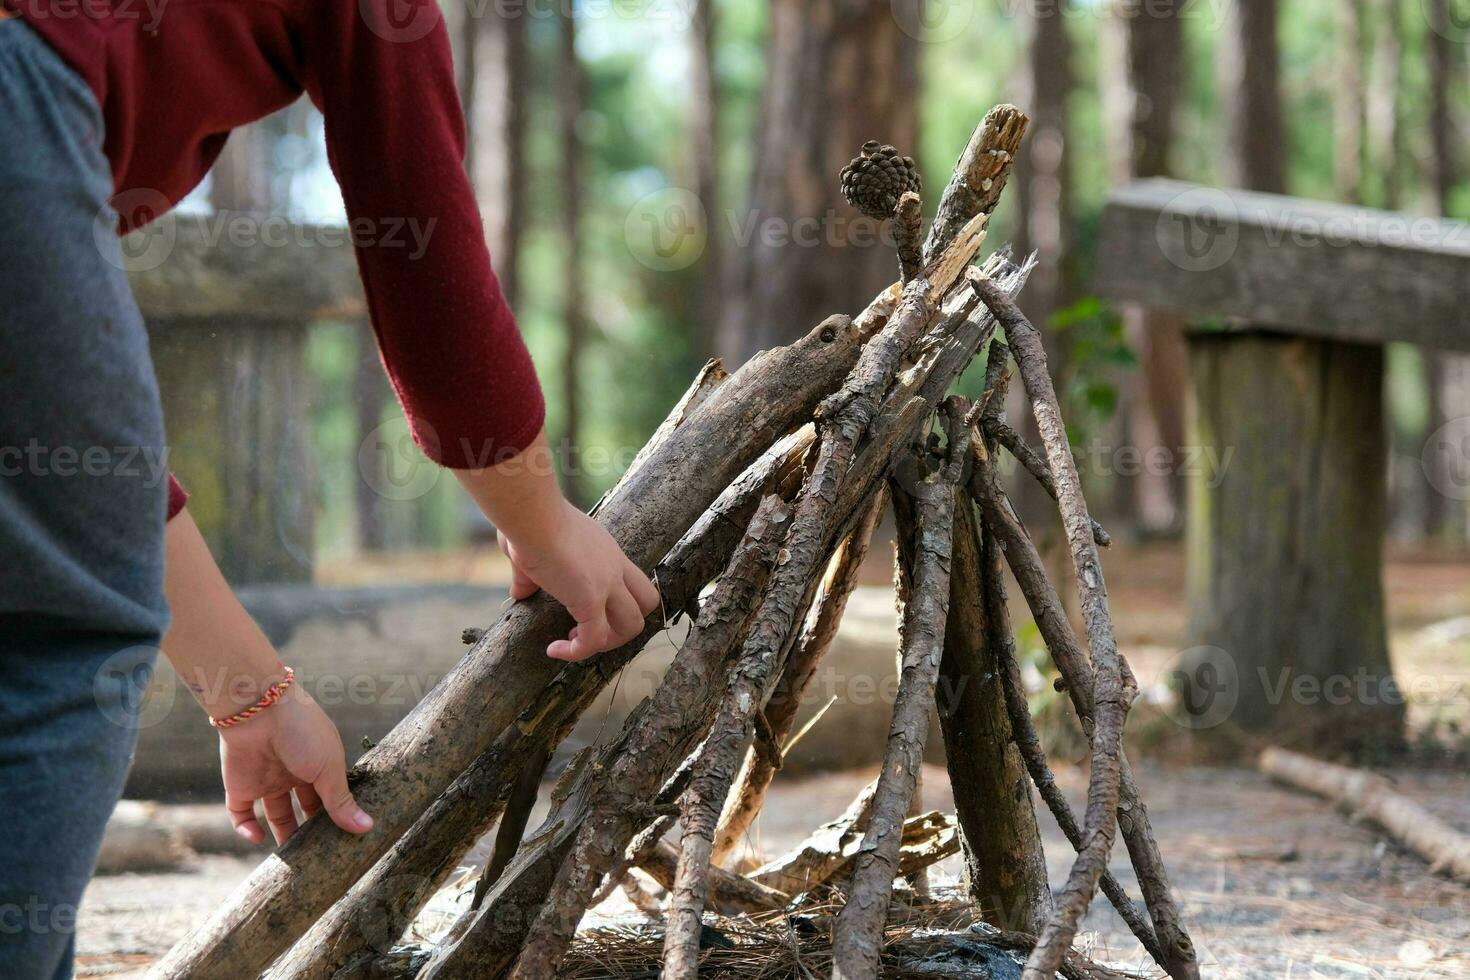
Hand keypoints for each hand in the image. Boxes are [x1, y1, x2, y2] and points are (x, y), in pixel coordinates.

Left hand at [218, 689, 373, 844]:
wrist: (259, 708)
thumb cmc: (303, 731)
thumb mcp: (329, 768)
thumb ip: (341, 801)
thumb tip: (367, 828)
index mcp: (320, 764)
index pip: (330, 796)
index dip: (337, 817)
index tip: (346, 842)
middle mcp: (295, 773)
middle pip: (305, 809)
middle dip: (312, 832)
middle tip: (321, 858)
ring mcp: (267, 780)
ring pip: (276, 815)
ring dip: (282, 836)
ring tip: (293, 862)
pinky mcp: (240, 786)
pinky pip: (241, 814)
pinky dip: (246, 829)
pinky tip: (257, 838)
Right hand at [498, 498, 660, 660]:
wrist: (531, 515)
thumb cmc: (529, 520)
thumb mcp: (534, 547)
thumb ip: (531, 573)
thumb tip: (520, 591)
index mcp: (606, 551)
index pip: (633, 581)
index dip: (617, 602)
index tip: (585, 607)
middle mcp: (614, 567)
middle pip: (647, 604)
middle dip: (622, 625)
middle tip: (588, 628)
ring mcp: (607, 584)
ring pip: (632, 626)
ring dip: (605, 642)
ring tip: (573, 641)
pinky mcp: (591, 600)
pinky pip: (593, 640)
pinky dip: (575, 652)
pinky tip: (553, 649)